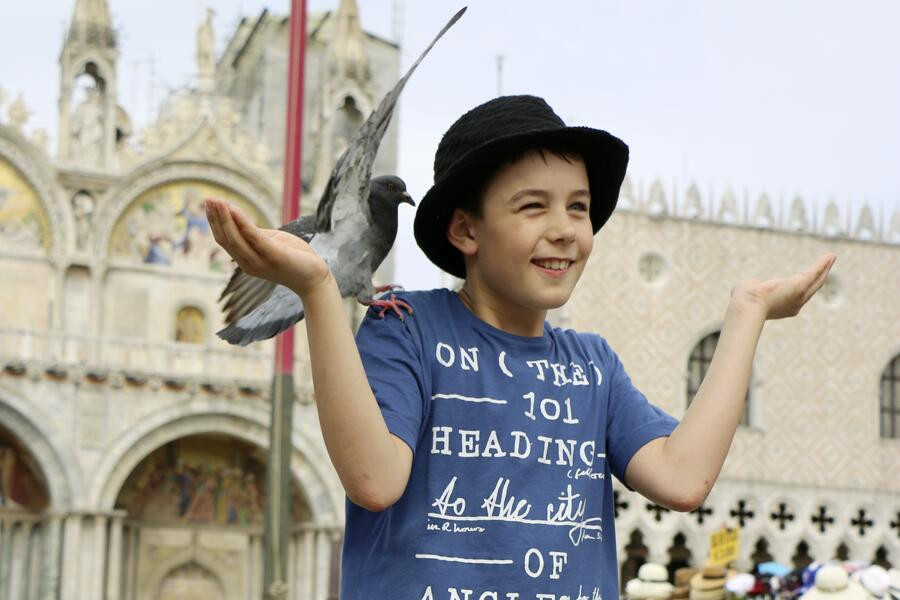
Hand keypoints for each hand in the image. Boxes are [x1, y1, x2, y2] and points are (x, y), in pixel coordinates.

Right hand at [204, 198, 331, 296]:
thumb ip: (256, 235)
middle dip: (215, 218)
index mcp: (246, 260)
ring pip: (234, 238)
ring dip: (224, 218)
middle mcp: (248, 263)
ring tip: (217, 201)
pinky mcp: (273, 255)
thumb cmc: (295, 259)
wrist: (315, 278)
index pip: (224, 240)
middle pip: (225, 239)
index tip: (209, 204)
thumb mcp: (272, 244)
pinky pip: (253, 237)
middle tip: (208, 199)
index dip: (214, 222)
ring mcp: (259, 261)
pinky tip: (234, 209)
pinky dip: (241, 222)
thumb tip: (240, 220)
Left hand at [729, 253, 836, 319]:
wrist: (748, 305)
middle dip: (821, 277)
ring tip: (831, 258)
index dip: (804, 286)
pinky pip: (815, 273)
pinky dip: (823, 264)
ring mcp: (800, 296)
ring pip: (817, 280)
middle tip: (827, 267)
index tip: (807, 277)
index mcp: (785, 307)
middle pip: (813, 289)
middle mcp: (796, 304)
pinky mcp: (800, 285)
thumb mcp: (750, 293)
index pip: (798, 295)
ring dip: (825, 268)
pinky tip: (829, 256)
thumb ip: (754, 287)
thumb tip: (753, 284)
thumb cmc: (744, 300)